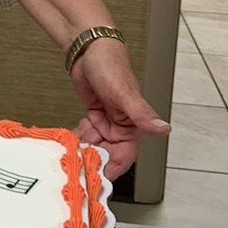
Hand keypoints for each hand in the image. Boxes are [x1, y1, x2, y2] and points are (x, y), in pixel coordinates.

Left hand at [69, 38, 169, 179]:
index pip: (123, 156)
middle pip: (106, 154)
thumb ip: (142, 114)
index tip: (96, 180)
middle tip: (74, 168)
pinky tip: (64, 144)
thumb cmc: (110, 64)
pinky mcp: (92, 115)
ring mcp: (105, 121)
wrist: (88, 47)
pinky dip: (75, 139)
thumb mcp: (125, 93)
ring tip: (66, 157)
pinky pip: (85, 134)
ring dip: (81, 151)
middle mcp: (120, 126)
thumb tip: (163, 129)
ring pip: (94, 146)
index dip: (110, 168)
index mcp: (133, 125)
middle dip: (91, 161)